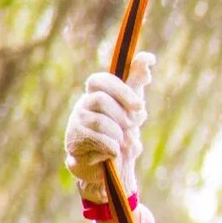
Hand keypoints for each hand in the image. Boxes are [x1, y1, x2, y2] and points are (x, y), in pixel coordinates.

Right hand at [63, 52, 153, 204]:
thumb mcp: (132, 105)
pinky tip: (114, 153)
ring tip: (124, 143)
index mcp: (96, 94)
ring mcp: (75, 124)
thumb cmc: (121, 130)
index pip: (99, 80)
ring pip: (99, 121)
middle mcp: (82, 106)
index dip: (120, 90)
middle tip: (133, 128)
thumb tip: (148, 57)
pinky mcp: (73, 144)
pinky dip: (112, 148)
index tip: (140, 106)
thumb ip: (137, 81)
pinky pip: (96, 141)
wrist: (110, 165)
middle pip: (100, 99)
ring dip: (118, 134)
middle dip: (122, 115)